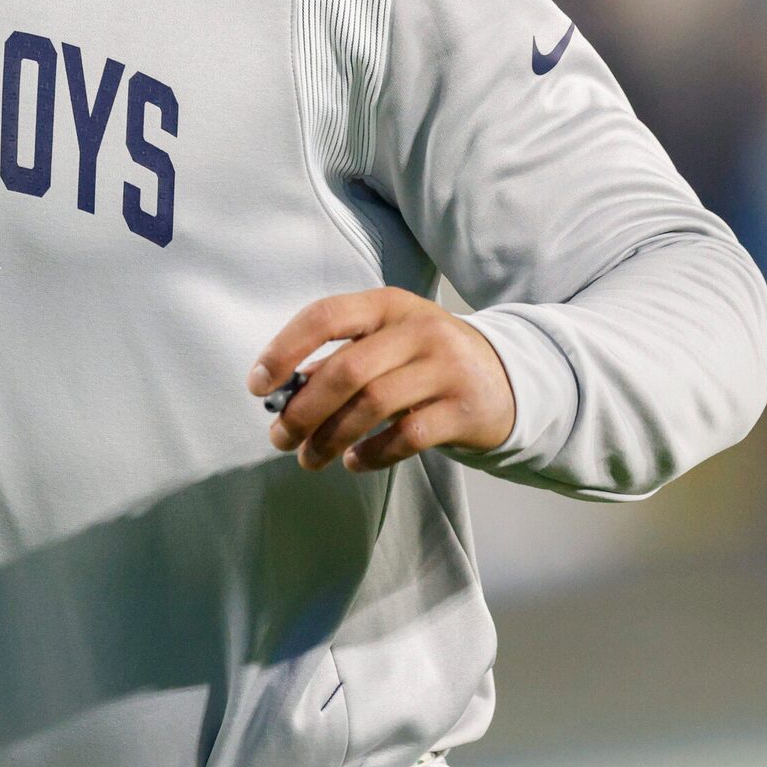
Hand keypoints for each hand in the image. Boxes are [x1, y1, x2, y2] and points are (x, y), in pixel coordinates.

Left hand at [246, 288, 514, 473]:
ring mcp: (446, 367)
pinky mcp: (465, 409)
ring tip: (309, 459)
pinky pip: (408, 436)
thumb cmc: (424, 360)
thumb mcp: (385, 342)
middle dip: (303, 410)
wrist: (509, 378)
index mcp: (387, 304)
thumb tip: (279, 393)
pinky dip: (372, 454)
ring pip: (373, 404)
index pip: (324, 316)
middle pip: (346, 369)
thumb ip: (338, 359)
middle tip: (279, 439)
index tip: (257, 385)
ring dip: (330, 437)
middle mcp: (418, 329)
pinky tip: (354, 462)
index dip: (284, 350)